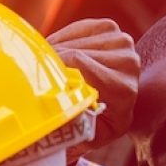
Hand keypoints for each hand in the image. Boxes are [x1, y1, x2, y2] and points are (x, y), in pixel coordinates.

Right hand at [48, 19, 139, 153]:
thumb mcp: (86, 136)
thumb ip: (72, 125)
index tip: (36, 79)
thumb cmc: (96, 126)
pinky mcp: (111, 28)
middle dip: (52, 62)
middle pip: (73, 51)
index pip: (77, 62)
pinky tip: (61, 56)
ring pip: (72, 41)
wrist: (115, 109)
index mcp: (123, 90)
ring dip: (56, 53)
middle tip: (38, 76)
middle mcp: (129, 63)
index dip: (52, 67)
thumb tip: (48, 117)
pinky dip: (62, 41)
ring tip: (52, 71)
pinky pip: (75, 30)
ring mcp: (122, 42)